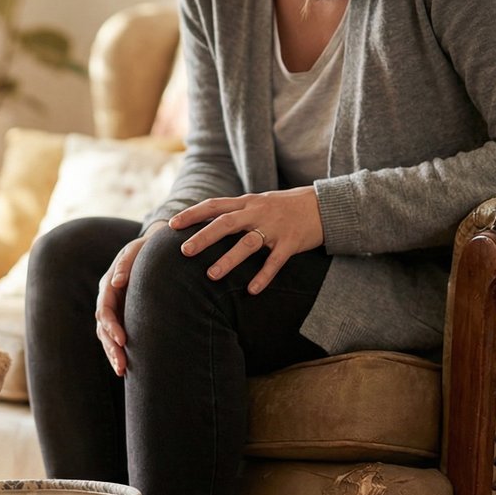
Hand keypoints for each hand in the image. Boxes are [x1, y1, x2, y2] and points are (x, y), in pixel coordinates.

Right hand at [95, 222, 163, 376]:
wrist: (155, 249)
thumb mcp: (136, 250)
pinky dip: (119, 351)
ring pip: (108, 336)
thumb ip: (126, 265)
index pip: (104, 310)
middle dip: (111, 347)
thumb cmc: (146, 249)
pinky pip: (117, 337)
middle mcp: (108, 299)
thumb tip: (116, 282)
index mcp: (108, 285)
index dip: (111, 326)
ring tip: (122, 371)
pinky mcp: (124, 316)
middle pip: (103, 328)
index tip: (122, 340)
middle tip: (121, 366)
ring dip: (113, 353)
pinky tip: (126, 367)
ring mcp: (115, 309)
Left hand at [168, 186, 323, 294]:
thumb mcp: (257, 203)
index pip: (214, 205)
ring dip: (228, 260)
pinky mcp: (291, 243)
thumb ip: (234, 211)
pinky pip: (275, 262)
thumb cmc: (284, 207)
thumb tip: (205, 222)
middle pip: (225, 223)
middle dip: (204, 237)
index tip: (172, 225)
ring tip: (211, 276)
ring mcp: (274, 228)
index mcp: (247, 203)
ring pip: (247, 244)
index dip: (192, 214)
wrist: (323, 205)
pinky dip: (263, 277)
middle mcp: (258, 213)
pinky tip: (251, 291)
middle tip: (184, 251)